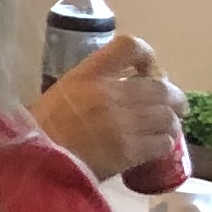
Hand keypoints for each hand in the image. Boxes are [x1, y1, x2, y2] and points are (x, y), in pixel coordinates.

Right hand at [31, 30, 187, 182]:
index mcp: (89, 75)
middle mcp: (109, 93)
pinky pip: (162, 142)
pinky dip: (164, 144)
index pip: (129, 46)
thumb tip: (125, 85)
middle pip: (160, 87)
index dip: (148, 57)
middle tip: (176, 107)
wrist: (36, 165)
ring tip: (168, 130)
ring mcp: (122, 122)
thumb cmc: (42, 129)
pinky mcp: (129, 150)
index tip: (148, 72)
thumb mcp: (62, 92)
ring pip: (167, 116)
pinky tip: (157, 148)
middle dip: (174, 98)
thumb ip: (92, 84)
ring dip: (171, 123)